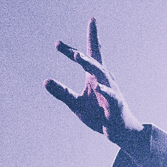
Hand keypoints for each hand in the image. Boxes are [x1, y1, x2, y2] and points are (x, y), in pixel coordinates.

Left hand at [46, 19, 140, 145]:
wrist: (120, 131)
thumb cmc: (99, 114)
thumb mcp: (76, 103)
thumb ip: (62, 92)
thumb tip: (45, 81)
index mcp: (95, 76)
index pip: (89, 55)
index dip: (79, 44)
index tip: (68, 36)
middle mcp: (104, 78)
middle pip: (92, 60)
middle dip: (78, 53)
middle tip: (61, 46)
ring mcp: (111, 90)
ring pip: (100, 73)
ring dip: (88, 63)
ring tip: (77, 56)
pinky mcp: (116, 104)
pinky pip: (110, 96)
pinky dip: (104, 91)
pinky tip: (96, 87)